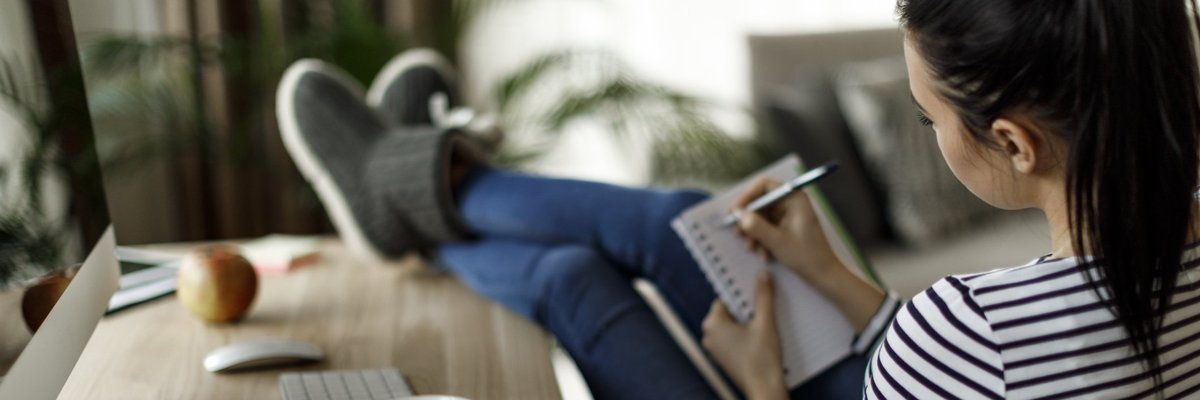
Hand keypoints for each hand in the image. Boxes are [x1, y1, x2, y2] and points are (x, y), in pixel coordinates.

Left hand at [702, 272, 786, 399]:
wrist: (764, 389)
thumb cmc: (762, 358)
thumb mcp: (766, 322)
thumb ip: (763, 296)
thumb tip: (763, 275)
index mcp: (712, 323)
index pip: (726, 298)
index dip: (743, 296)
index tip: (756, 295)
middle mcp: (709, 335)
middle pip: (729, 312)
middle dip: (746, 310)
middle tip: (762, 313)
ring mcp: (715, 349)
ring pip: (732, 326)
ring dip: (746, 323)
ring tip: (763, 327)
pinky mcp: (723, 359)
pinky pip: (733, 339)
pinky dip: (745, 336)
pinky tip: (759, 339)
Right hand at [733, 177, 840, 284]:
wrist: (823, 274)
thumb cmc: (805, 256)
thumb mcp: (776, 241)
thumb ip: (755, 225)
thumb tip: (737, 213)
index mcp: (794, 198)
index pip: (763, 185)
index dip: (746, 197)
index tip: (734, 212)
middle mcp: (791, 202)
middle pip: (760, 202)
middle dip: (748, 220)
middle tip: (738, 234)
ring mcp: (789, 215)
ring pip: (761, 217)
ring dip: (754, 233)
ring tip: (752, 249)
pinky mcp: (786, 226)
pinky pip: (767, 227)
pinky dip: (762, 240)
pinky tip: (763, 254)